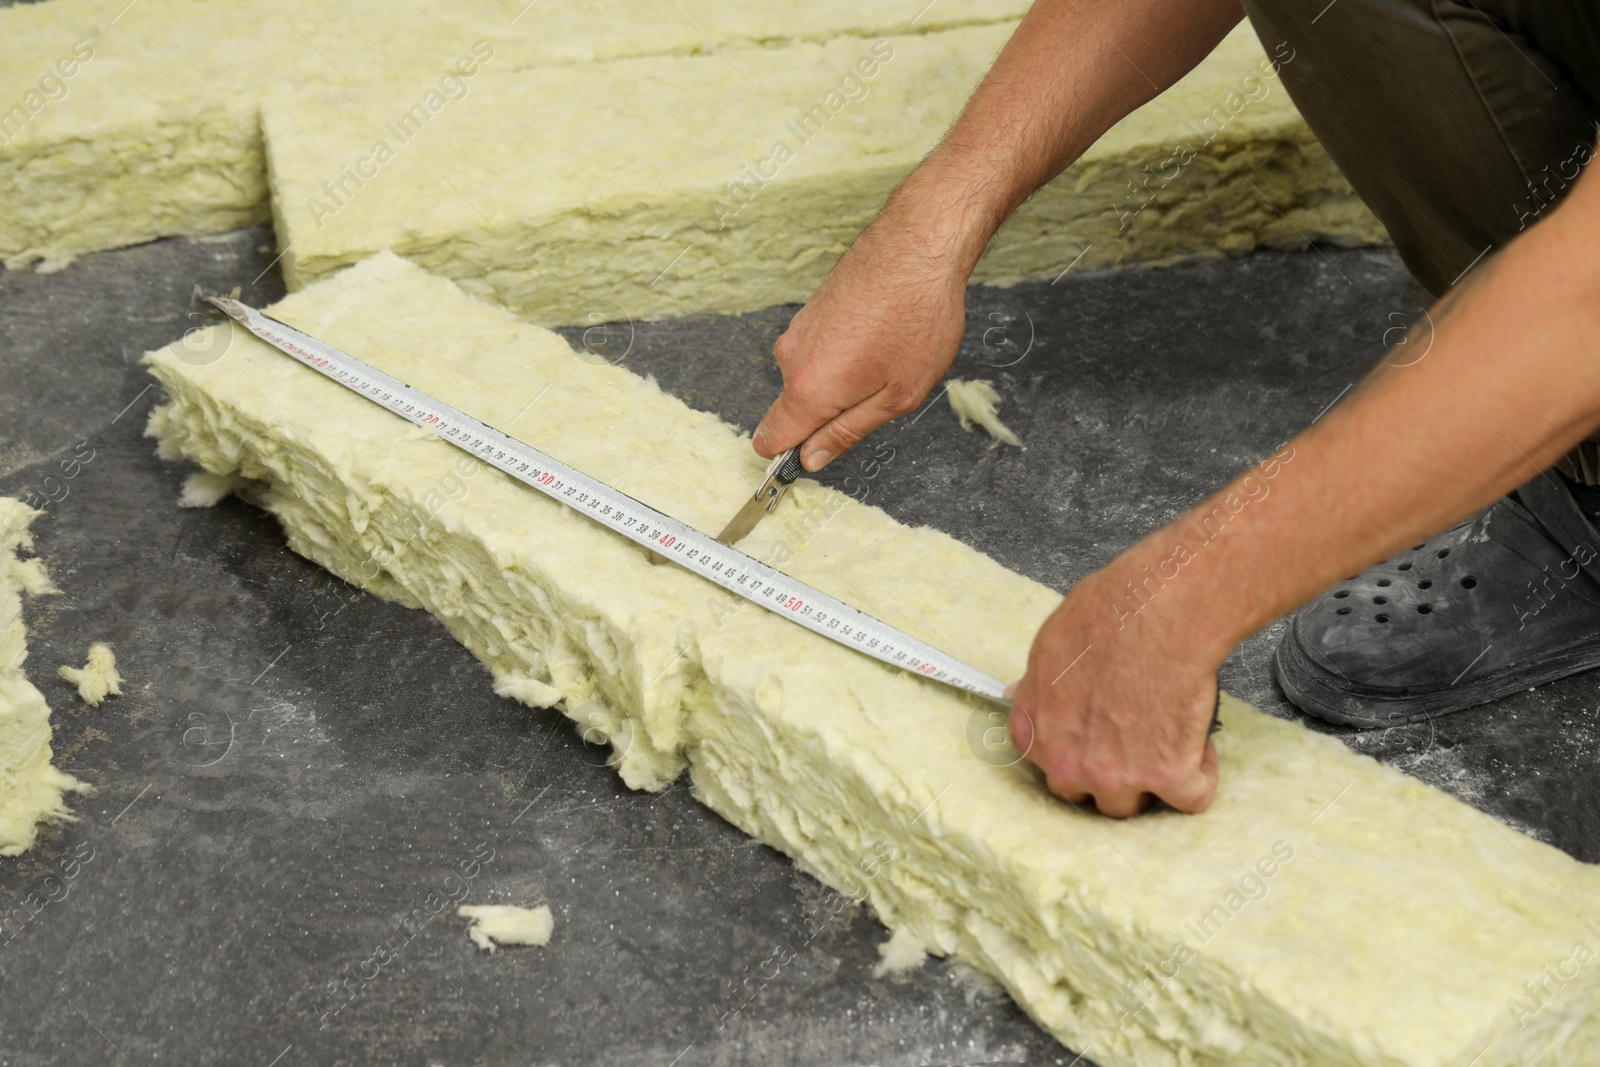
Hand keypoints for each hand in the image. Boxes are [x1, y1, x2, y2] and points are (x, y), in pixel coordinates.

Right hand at [752, 218, 967, 469]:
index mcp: (809, 389)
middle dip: (831, 413)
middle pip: (796, 409)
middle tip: (881, 393)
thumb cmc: (917, 318)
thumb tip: (812, 459)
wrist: (919, 244)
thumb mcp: (897, 396)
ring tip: (888, 355)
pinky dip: (845, 351)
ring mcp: (798, 330)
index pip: (771, 440)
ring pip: (811, 377)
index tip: (813, 459)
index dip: (789, 458)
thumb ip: (848, 432)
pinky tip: (881, 333)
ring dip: (842, 379)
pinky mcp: (810, 309)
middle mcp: (791, 359)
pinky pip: (819, 349)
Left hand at [1006, 563, 1220, 817]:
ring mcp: (1116, 776)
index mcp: (1036, 731)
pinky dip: (1200, 777)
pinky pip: (1189, 799)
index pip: (1046, 764)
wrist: (1159, 614)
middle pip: (1084, 793)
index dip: (1074, 752)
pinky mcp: (1167, 777)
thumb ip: (1035, 683)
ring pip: (1131, 805)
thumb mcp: (1048, 644)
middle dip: (1105, 773)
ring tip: (1166, 742)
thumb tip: (1015, 695)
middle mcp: (1068, 762)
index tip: (1092, 738)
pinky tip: (1198, 747)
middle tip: (1131, 742)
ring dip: (1148, 782)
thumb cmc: (1106, 615)